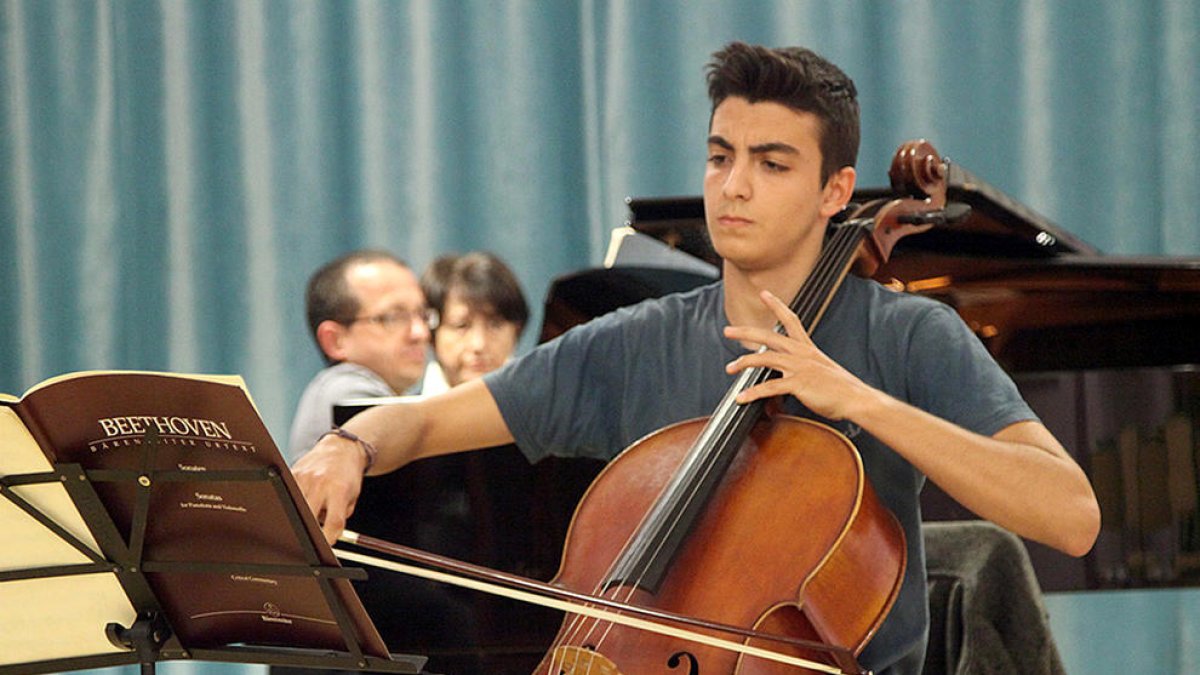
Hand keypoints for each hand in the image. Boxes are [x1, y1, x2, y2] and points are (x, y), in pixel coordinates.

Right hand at [292, 435, 365, 544]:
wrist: (340, 448)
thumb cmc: (348, 474)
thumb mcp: (352, 496)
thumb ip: (341, 515)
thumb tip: (327, 535)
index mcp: (338, 489)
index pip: (333, 522)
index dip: (329, 538)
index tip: (326, 544)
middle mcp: (319, 483)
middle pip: (308, 518)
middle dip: (310, 532)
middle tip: (313, 538)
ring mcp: (303, 478)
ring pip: (295, 509)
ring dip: (301, 516)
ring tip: (310, 511)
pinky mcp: (292, 473)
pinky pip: (289, 496)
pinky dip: (295, 503)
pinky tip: (303, 500)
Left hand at [723, 290, 873, 420]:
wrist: (857, 399)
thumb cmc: (840, 388)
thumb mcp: (819, 372)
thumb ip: (801, 370)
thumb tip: (785, 377)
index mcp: (807, 348)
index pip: (791, 320)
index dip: (776, 305)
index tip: (764, 293)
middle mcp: (802, 353)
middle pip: (769, 337)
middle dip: (746, 332)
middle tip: (728, 330)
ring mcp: (800, 367)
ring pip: (766, 359)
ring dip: (744, 363)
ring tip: (730, 368)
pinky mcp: (799, 384)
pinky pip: (770, 387)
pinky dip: (753, 393)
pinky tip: (742, 397)